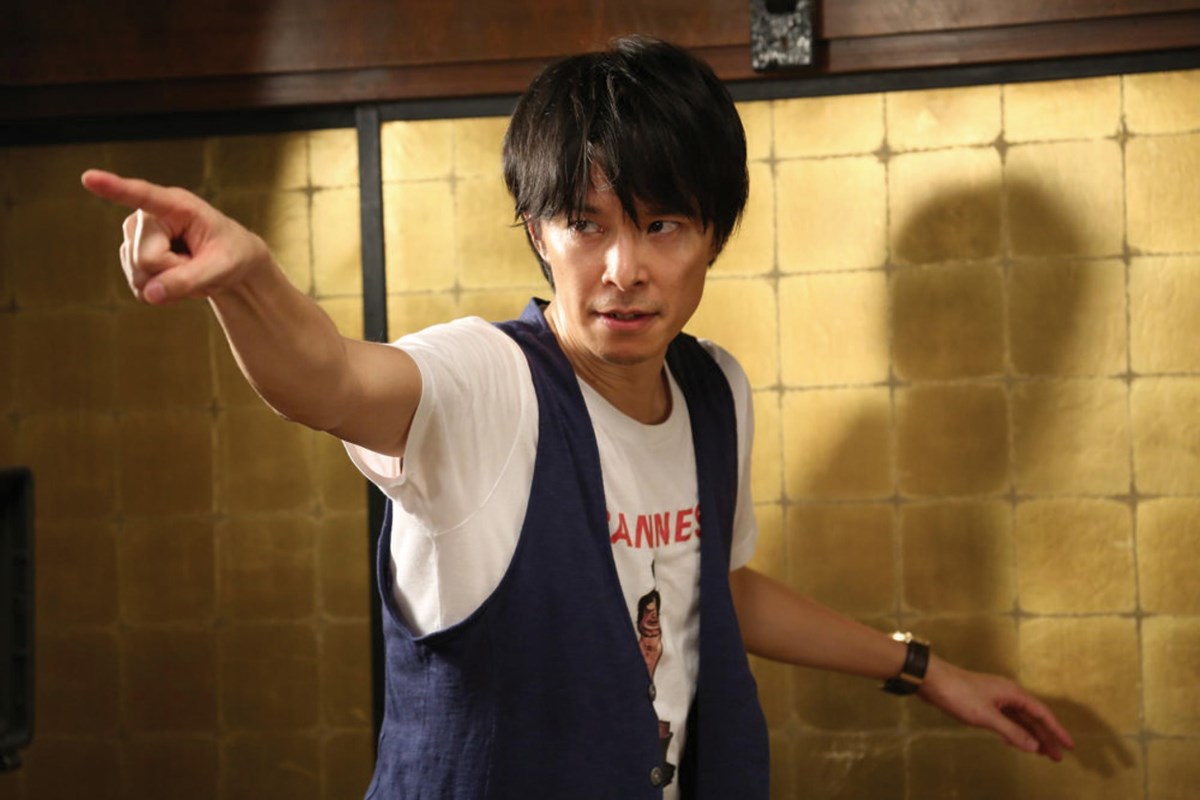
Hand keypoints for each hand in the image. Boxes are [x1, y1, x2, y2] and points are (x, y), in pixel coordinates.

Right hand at [81, 169, 271, 304]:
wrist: (230, 264)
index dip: (114, 188)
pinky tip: (175, 277)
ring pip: (140, 276)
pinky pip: (140, 288)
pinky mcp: (131, 256)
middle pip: (146, 258)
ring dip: (168, 283)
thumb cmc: (231, 255)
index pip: (142, 196)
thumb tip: (149, 294)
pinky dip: (161, 291)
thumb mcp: (220, 268)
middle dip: (173, 271)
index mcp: (176, 205)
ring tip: (188, 268)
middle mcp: (148, 217)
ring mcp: (135, 236)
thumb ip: (187, 279)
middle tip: (196, 263)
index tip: (89, 177)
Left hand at [918, 656, 1075, 760]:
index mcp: (1013, 693)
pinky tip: (1015, 742)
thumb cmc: (958, 693)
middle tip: (1058, 757)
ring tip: (1042, 753)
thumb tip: (1034, 746)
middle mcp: (1008, 693)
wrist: (932, 679)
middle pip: (1033, 718)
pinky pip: (1006, 719)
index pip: (1042, 714)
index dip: (1057, 730)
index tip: (1070, 745)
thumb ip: (1011, 732)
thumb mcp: (987, 716)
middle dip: (1046, 737)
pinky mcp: (984, 702)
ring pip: (1019, 719)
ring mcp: (996, 698)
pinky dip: (1014, 732)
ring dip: (1030, 736)